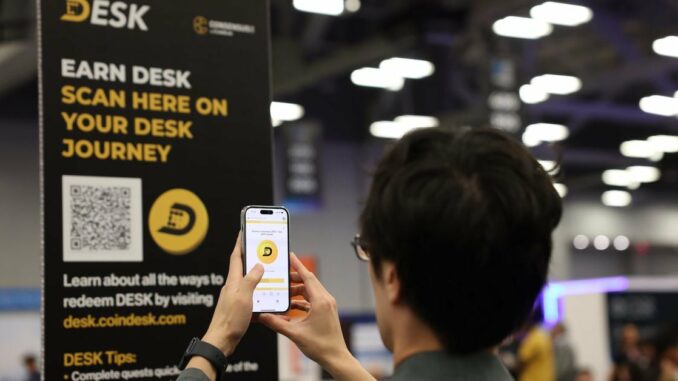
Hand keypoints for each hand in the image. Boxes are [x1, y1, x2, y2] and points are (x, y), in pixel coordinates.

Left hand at [202, 233, 263, 355]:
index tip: (243, 231)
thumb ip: (251, 279)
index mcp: (233, 281)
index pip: (236, 257)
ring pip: (248, 282)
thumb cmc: (230, 320)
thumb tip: (258, 265)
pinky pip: (251, 296)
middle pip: (242, 267)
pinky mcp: (239, 308)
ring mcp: (235, 298)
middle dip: (251, 257)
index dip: (240, 243)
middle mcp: (233, 287)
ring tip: (269, 271)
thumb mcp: (244, 296)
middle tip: (260, 247)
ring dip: (258, 275)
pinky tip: (267, 295)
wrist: (222, 341)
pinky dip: (260, 293)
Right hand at [259, 254, 373, 380]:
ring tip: (284, 292)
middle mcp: (326, 300)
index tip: (290, 256)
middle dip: (294, 277)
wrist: (335, 357)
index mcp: (320, 301)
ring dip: (298, 290)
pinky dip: (302, 300)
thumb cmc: (320, 346)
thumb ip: (277, 323)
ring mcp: (328, 305)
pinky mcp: (327, 311)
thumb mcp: (295, 334)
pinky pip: (313, 299)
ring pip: (311, 290)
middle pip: (309, 281)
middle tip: (281, 275)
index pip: (307, 277)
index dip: (298, 265)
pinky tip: (291, 306)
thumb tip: (262, 316)